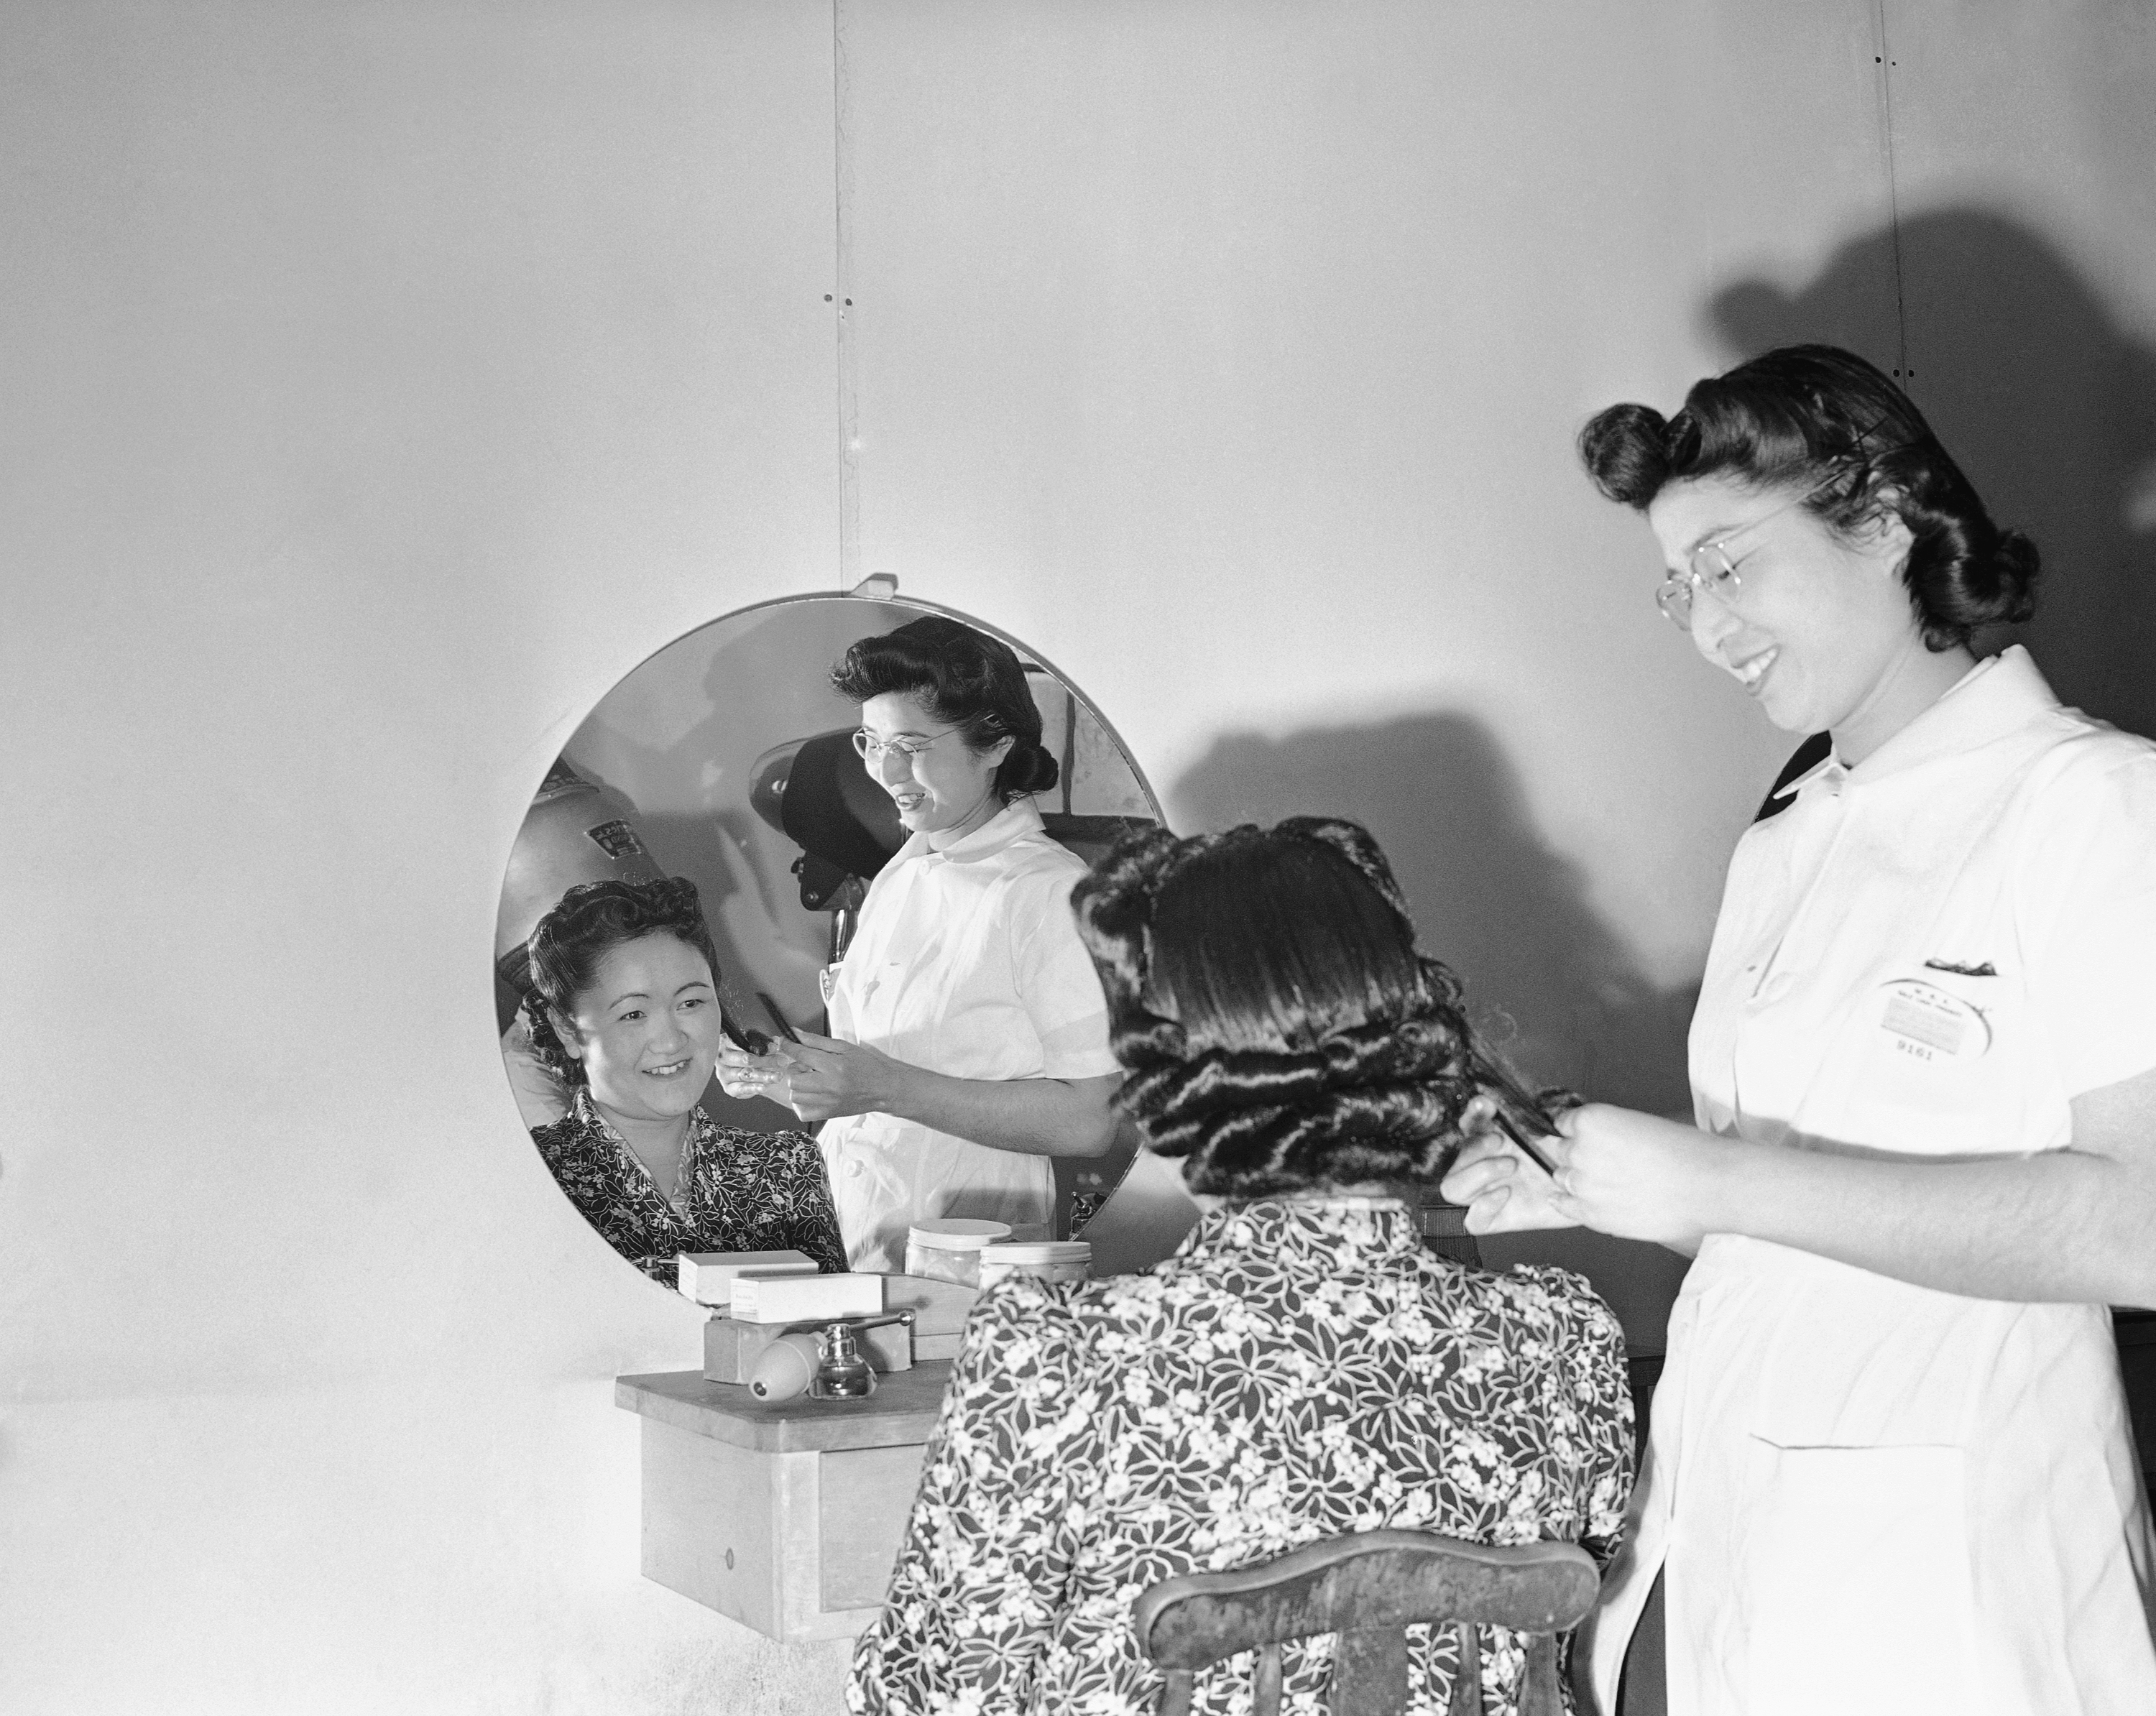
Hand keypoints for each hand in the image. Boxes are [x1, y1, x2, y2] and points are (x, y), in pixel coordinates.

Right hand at [715, 1040, 786, 1102]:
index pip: (744, 1043)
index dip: (761, 1046)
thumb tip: (776, 1042)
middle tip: (782, 1062)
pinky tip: (764, 1087)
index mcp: (727, 1042)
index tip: (776, 1048)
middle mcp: (723, 1058)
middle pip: (745, 1059)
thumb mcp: (760, 1046)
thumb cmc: (753, 1054)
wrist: (752, 1071)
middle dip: (766, 1060)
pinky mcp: (728, 1088)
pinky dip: (753, 1088)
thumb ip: (767, 1043)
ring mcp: (723, 1074)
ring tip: (777, 1076)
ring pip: (745, 1074)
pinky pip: (741, 1088)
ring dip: (763, 1075)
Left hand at [771, 1031, 909, 1126]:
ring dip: (798, 1085)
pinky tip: (811, 1095)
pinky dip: (801, 1104)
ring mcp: (828, 1102)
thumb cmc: (867, 1065)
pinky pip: (803, 1113)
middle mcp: (829, 1085)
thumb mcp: (844, 1047)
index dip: (788, 1046)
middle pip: (793, 1078)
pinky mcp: (829, 1114)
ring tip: (810, 1080)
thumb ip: (817, 1041)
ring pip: (795, 1096)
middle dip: (795, 1069)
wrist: (884, 1088)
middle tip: (807, 1065)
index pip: (801, 1054)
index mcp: (833, 1065)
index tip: (783, 1042)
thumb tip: (796, 1034)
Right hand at [1440, 1093, 1573, 1233]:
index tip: (1486, 1105)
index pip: (1464, 1128)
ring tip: (1510, 1165)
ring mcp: (1487, 1194)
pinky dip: (1483, 1208)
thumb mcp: (1555, 1133)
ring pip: (1452, 1188)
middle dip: (1472, 1146)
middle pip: (1449, 1159)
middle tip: (1499, 1140)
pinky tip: (1506, 1194)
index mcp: (1492, 1141)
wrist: (1593, 1190)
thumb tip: (1519, 1102)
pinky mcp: (1497, 1219)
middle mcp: (1483, 1167)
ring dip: (1478, 1173)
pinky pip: (1473, 1223)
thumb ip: (1534, 1118)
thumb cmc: (1571, 1160)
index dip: (1469, 1116)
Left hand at [1546, 1103, 1728, 1247]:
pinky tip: (1561, 1199)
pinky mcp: (1592, 1214)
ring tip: (1599, 1181)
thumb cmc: (1686, 1151)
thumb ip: (1611, 1129)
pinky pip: (1564, 1206)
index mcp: (1591, 1120)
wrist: (1710, 1187)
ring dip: (1575, 1177)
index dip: (1576, 1129)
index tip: (1582, 1134)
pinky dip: (1563, 1201)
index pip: (1564, 1122)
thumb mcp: (1641, 1122)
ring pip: (1562, 1177)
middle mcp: (1579, 1151)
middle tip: (1601, 1159)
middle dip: (1577, 1153)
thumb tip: (1601, 1139)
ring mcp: (1583, 1186)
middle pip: (1561, 1150)